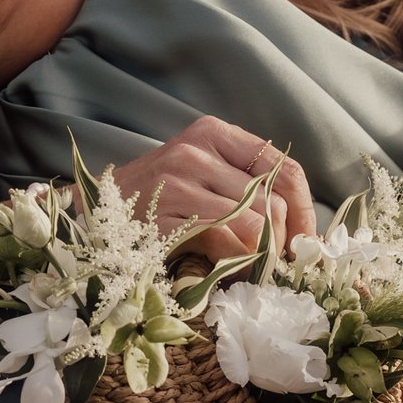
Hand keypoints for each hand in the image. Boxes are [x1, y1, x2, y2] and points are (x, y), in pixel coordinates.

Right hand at [114, 116, 316, 260]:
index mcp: (214, 134)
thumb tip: (294, 234)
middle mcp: (197, 150)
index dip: (303, 209)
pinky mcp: (163, 213)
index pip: (283, 167)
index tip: (306, 239)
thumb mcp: (203, 178)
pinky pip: (222, 241)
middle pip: (271, 198)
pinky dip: (236, 260)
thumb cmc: (159, 196)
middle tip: (283, 262)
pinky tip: (233, 269)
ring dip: (263, 253)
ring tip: (259, 268)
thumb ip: (245, 192)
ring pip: (252, 222)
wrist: (97, 209)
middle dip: (284, 238)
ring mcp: (178, 180)